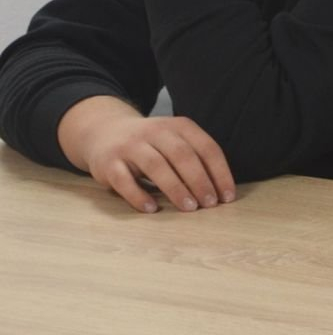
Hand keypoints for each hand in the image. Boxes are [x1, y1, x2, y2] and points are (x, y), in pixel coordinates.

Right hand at [57, 95, 235, 213]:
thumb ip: (196, 158)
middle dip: (199, 181)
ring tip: (189, 208)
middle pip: (182, 155)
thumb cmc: (151, 144)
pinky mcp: (108, 162)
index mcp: (179, 126)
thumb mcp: (176, 141)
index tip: (227, 197)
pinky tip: (152, 209)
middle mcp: (156, 131)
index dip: (220, 173)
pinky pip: (124, 180)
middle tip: (209, 204)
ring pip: (156, 166)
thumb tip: (220, 192)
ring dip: (175, 188)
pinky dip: (138, 195)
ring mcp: (130, 145)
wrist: (104, 131)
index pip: (207, 148)